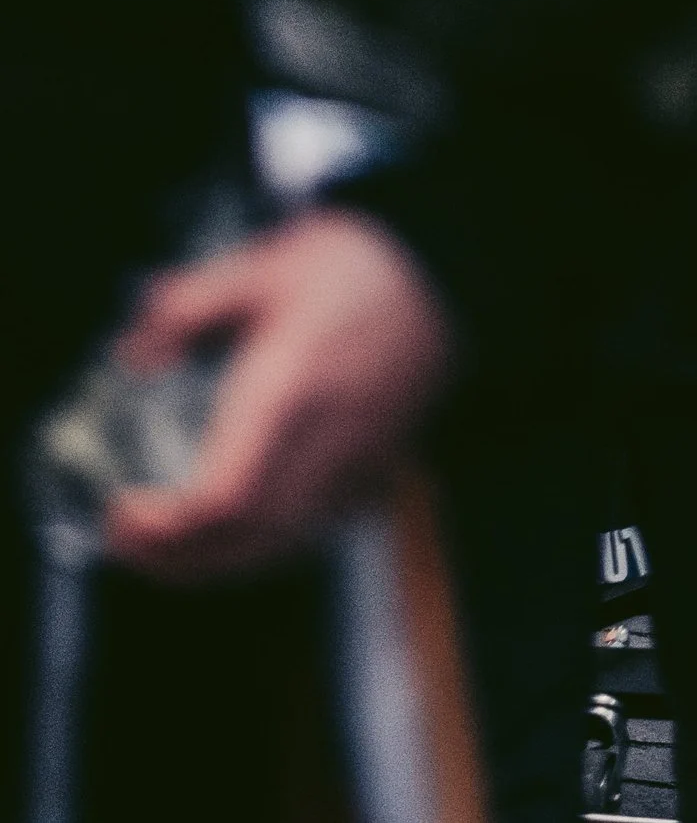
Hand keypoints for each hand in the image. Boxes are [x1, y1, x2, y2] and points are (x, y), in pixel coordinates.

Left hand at [103, 211, 452, 585]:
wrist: (447, 269)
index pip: (224, 499)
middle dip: (177, 558)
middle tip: (130, 537)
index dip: (165, 527)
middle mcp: (325, 442)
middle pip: (244, 540)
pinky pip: (314, 529)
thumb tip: (135, 355)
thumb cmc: (359, 264)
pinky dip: (264, 543)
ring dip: (217, 559)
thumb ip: (190, 305)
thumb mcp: (265, 264)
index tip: (122, 511)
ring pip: (280, 546)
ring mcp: (358, 462)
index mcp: (290, 392)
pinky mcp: (379, 467)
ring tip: (171, 540)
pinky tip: (239, 523)